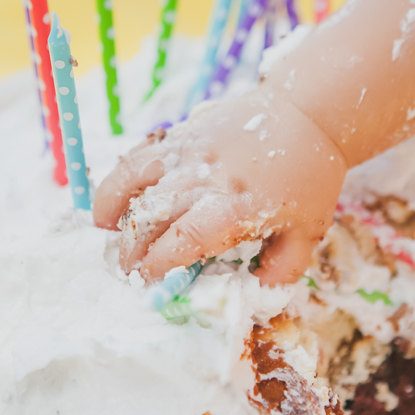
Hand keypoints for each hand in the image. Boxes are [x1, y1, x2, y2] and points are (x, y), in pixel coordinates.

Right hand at [93, 91, 346, 284]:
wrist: (307, 114)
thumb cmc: (308, 177)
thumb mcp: (307, 233)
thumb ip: (280, 272)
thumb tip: (253, 300)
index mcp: (239, 206)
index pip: (185, 239)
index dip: (158, 263)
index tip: (146, 281)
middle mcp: (210, 178)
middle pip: (153, 214)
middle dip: (132, 248)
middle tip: (126, 270)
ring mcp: (192, 151)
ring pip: (136, 181)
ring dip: (115, 212)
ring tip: (106, 235)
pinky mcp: (182, 133)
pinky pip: (139, 156)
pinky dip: (118, 181)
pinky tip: (110, 204)